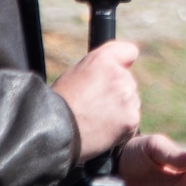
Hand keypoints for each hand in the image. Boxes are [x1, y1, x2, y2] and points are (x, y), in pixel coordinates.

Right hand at [52, 40, 140, 158]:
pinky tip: (102, 130)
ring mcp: (128, 97)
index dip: (122, 64)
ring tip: (95, 120)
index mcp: (103, 59)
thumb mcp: (75, 73)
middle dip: (117, 93)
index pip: (129, 52)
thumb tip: (125, 64)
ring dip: (120, 111)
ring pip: (131, 102)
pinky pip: (131, 122)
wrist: (54, 133)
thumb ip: (101, 65)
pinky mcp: (131, 119)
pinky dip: (121, 128)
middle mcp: (120, 75)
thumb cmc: (60, 104)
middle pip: (129, 82)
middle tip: (94, 106)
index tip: (115, 75)